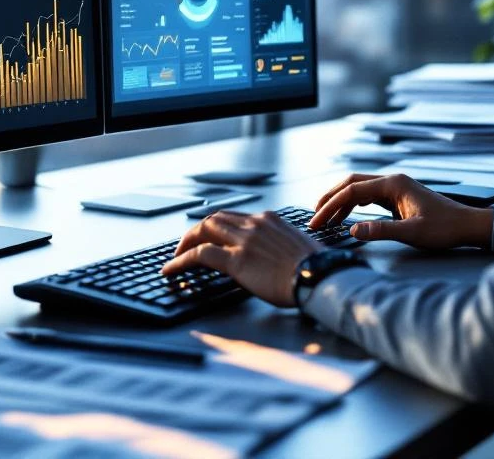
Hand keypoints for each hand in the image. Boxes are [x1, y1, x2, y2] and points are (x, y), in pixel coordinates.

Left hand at [160, 211, 322, 306]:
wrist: (321, 277)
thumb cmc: (316, 268)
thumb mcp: (296, 246)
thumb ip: (278, 243)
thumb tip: (271, 255)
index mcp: (268, 219)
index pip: (233, 217)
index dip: (216, 226)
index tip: (208, 235)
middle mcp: (253, 224)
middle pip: (213, 219)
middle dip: (196, 232)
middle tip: (185, 246)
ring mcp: (243, 240)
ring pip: (202, 231)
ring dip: (185, 244)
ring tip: (175, 257)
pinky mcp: (236, 260)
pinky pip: (199, 255)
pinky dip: (181, 261)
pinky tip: (171, 270)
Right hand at [310, 173, 493, 249]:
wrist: (468, 226)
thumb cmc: (445, 228)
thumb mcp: (413, 233)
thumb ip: (382, 230)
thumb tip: (353, 230)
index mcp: (393, 184)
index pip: (351, 190)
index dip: (331, 206)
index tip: (317, 221)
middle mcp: (391, 181)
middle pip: (350, 183)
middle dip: (329, 199)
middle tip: (314, 216)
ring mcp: (394, 187)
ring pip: (357, 188)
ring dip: (339, 202)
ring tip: (325, 219)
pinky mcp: (396, 196)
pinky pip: (367, 196)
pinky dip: (352, 205)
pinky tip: (346, 218)